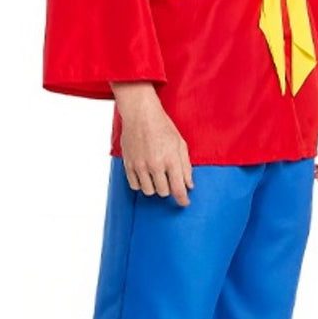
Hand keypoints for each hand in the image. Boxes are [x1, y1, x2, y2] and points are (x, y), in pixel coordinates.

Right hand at [110, 81, 194, 206]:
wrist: (140, 114)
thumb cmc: (163, 127)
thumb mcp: (180, 144)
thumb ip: (186, 166)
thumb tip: (189, 185)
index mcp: (171, 159)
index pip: (178, 189)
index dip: (183, 200)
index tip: (184, 203)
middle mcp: (155, 165)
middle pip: (163, 192)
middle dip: (168, 188)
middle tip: (168, 178)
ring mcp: (140, 165)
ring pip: (148, 191)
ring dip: (154, 187)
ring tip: (156, 176)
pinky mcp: (128, 164)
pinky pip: (134, 185)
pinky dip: (141, 184)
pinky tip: (145, 175)